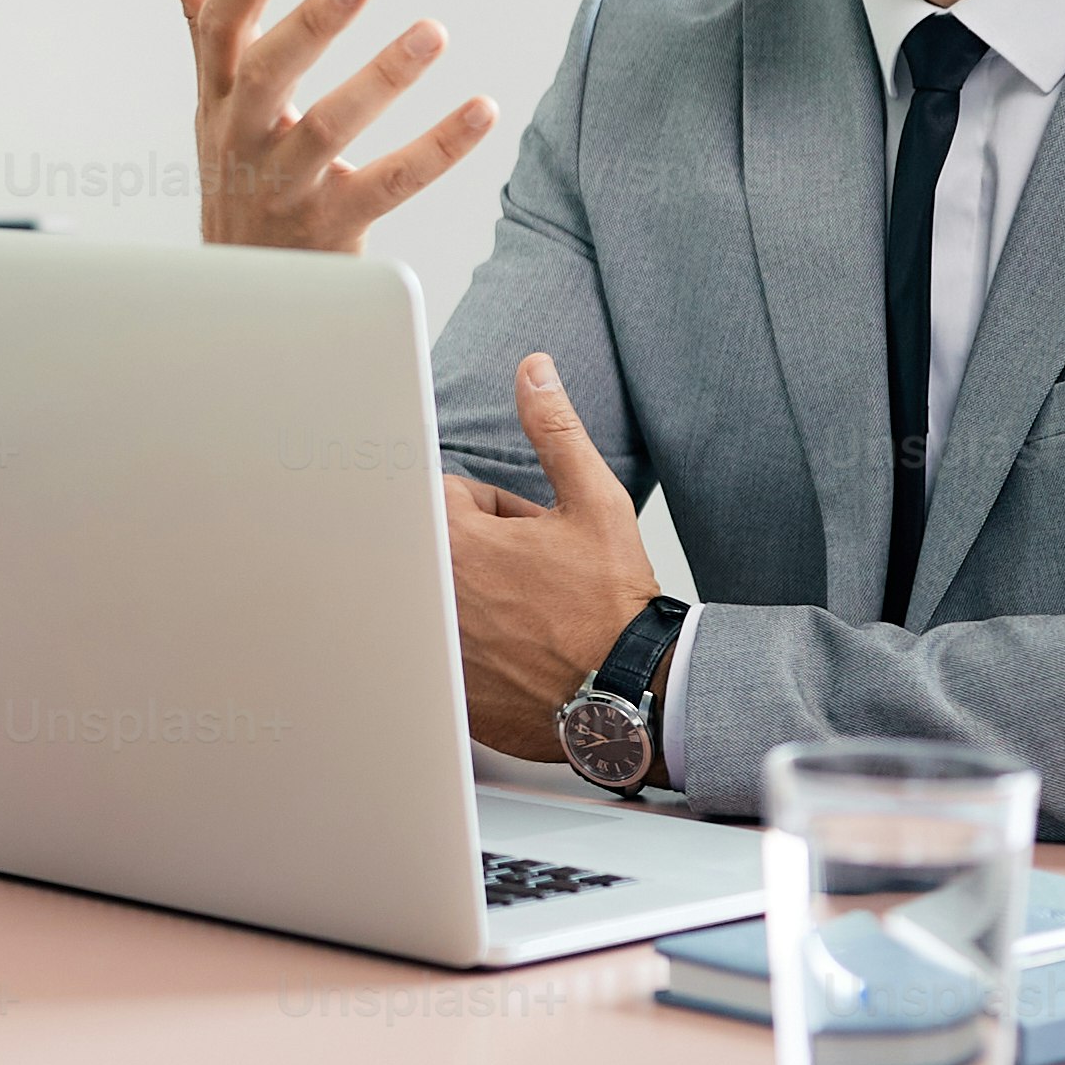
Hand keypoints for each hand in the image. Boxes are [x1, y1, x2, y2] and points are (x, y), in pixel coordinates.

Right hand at [141, 0, 498, 251]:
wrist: (241, 287)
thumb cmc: (238, 169)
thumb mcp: (213, 95)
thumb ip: (202, 15)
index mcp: (217, 97)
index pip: (219, 30)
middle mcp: (243, 138)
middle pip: (268, 76)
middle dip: (310, 25)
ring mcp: (285, 186)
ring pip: (329, 129)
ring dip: (382, 78)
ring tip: (433, 32)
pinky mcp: (332, 225)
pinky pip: (389, 183)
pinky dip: (439, 148)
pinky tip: (481, 111)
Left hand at [447, 354, 656, 765]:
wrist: (630, 691)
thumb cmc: (612, 605)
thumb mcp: (593, 503)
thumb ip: (555, 431)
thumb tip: (534, 372)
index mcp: (458, 544)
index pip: (449, 497)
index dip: (492, 510)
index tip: (523, 534)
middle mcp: (434, 597)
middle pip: (443, 548)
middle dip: (482, 553)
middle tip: (532, 577)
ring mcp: (437, 647)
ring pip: (445, 597)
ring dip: (478, 598)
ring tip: (530, 618)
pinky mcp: (447, 689)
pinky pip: (446, 650)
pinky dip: (474, 648)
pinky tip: (517, 656)